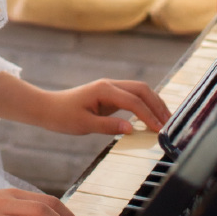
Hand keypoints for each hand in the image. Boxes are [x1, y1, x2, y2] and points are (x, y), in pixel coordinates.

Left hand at [40, 79, 169, 137]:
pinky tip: (151, 116)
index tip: (159, 130)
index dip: (149, 115)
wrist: (48, 108)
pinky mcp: (110, 95)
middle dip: (157, 105)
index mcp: (104, 90)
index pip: (134, 101)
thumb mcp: (84, 125)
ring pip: (139, 91)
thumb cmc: (62, 116)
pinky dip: (144, 105)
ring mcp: (110, 88)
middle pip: (142, 90)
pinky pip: (132, 97)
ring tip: (165, 120)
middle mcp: (110, 85)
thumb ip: (108, 126)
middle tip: (169, 123)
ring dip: (153, 103)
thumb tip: (131, 129)